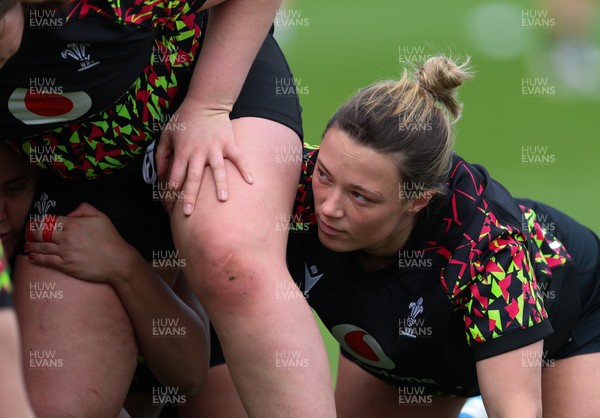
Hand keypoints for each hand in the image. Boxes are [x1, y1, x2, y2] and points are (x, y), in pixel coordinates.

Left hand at [25, 203, 136, 282]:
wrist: (118, 261)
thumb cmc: (111, 239)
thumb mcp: (101, 217)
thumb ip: (84, 208)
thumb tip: (70, 213)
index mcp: (73, 223)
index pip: (49, 221)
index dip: (40, 222)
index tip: (35, 223)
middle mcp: (66, 237)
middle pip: (41, 234)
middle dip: (31, 233)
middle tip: (27, 234)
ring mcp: (64, 252)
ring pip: (41, 247)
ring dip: (31, 246)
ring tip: (27, 245)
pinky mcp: (66, 266)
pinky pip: (46, 261)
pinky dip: (37, 258)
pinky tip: (32, 257)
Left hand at [155, 97, 252, 214]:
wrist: (205, 103)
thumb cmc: (184, 120)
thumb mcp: (167, 134)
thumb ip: (162, 155)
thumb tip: (160, 174)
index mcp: (182, 151)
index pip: (175, 175)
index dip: (172, 191)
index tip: (171, 207)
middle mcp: (198, 152)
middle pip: (193, 177)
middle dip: (190, 195)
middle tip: (188, 213)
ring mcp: (215, 148)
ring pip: (217, 169)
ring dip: (220, 185)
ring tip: (223, 200)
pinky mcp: (229, 143)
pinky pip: (238, 158)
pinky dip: (245, 168)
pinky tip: (250, 181)